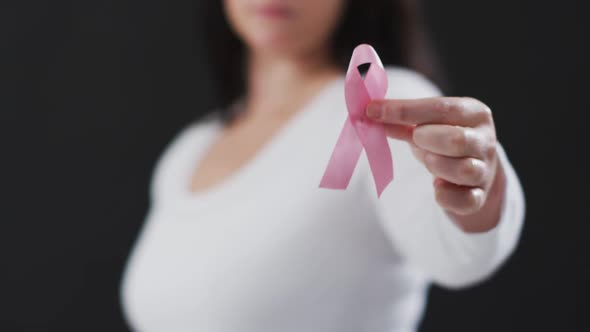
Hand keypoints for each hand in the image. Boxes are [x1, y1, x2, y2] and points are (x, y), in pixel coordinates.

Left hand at [366, 97, 505, 231]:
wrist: (473, 172)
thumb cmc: (444, 141)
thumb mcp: (426, 125)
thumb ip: (401, 120)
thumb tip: (370, 113)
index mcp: (474, 114)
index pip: (441, 108)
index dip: (404, 110)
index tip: (373, 111)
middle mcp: (486, 141)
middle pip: (456, 140)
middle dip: (426, 140)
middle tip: (416, 139)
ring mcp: (485, 170)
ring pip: (463, 170)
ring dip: (436, 165)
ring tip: (429, 160)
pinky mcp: (480, 197)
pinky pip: (465, 200)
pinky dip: (445, 195)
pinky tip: (436, 186)